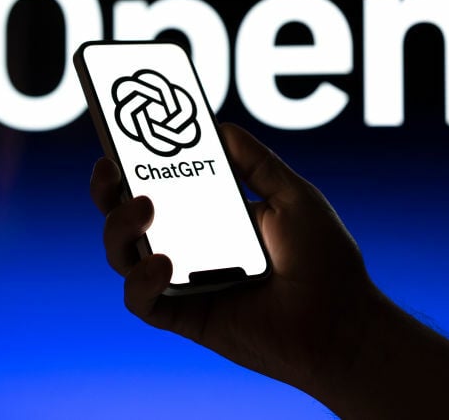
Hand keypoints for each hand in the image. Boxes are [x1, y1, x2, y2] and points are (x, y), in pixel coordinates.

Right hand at [89, 121, 380, 405]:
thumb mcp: (292, 196)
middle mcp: (189, 245)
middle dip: (107, 190)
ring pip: (123, 254)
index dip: (132, 161)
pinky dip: (140, 280)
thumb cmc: (324, 260)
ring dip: (120, 227)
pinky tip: (164, 262)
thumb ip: (255, 162)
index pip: (158, 183)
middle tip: (111, 168)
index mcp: (210, 214)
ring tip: (144, 207)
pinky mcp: (183, 316)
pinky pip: (141, 300)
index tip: (119, 133)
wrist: (341, 323)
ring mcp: (182, 281)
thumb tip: (220, 126)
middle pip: (126, 216)